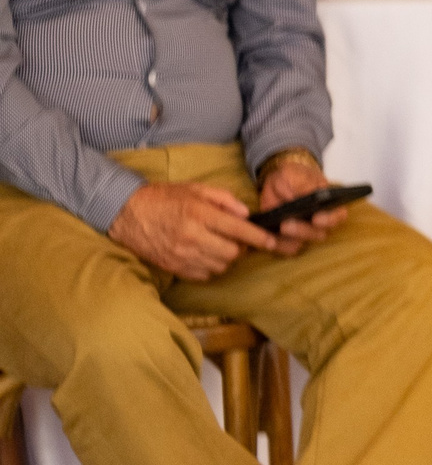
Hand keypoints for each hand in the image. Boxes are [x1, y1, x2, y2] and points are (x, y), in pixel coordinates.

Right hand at [107, 182, 282, 281]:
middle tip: (236, 239)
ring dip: (226, 258)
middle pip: (232, 253)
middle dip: (241, 248)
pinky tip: (205, 254)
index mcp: (199, 214)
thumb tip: (245, 213)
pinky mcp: (172, 267)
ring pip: (220, 266)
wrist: (126, 214)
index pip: (238, 230)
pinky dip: (210, 267)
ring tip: (218, 245)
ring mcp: (180, 255)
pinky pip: (203, 275)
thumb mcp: (195, 189)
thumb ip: (224, 199)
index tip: (271, 241)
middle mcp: (191, 237)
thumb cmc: (164, 198)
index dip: (259, 237)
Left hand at [256, 151, 347, 256]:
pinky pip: (285, 247)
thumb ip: (302, 184)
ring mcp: (304, 231)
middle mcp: (320, 222)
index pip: (338, 216)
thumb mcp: (296, 175)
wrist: (278, 181)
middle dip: (303, 231)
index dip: (329, 220)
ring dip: (288, 239)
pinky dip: (277, 244)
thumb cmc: (293, 177)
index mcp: (330, 205)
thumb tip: (307, 194)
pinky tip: (269, 236)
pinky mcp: (288, 238)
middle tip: (287, 224)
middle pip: (318, 234)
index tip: (316, 218)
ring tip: (277, 228)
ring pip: (301, 243)